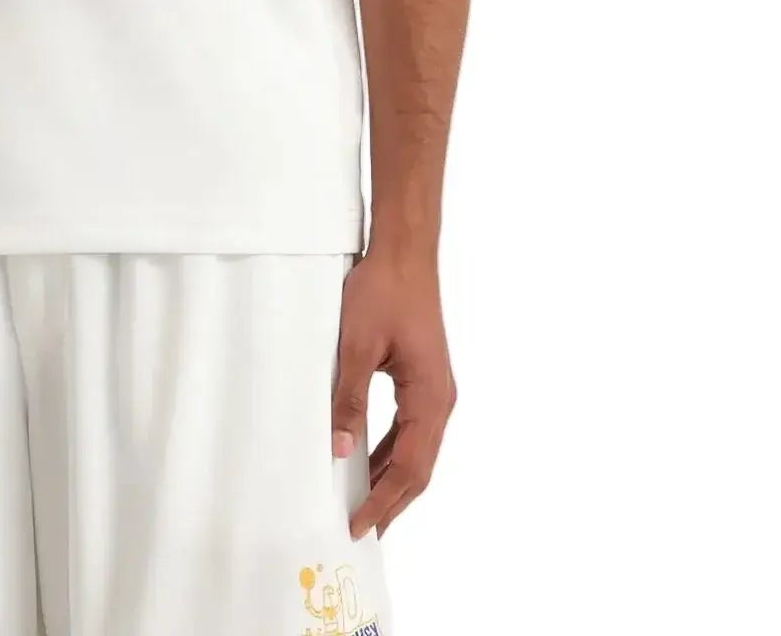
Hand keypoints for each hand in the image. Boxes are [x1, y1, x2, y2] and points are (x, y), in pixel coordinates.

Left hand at [330, 246, 456, 540]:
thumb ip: (350, 399)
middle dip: (391, 501)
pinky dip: (390, 451)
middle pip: (418, 467)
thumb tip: (340, 450)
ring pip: (415, 450)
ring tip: (363, 505)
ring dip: (390, 478)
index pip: (409, 467)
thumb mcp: (357, 346)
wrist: (404, 251)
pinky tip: (367, 460)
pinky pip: (409, 428)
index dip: (384, 501)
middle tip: (362, 530)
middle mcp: (440, 400)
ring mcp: (434, 390)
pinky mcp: (423, 378)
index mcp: (430, 397)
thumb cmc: (383, 291)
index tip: (359, 526)